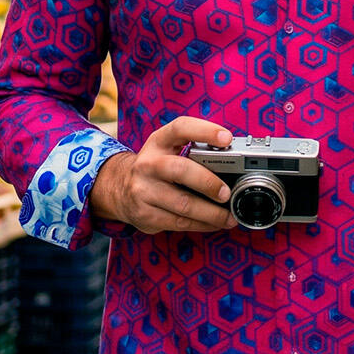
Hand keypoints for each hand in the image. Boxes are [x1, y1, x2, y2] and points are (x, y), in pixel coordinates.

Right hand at [89, 117, 235, 233]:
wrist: (119, 188)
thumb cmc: (156, 167)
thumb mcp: (168, 149)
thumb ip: (194, 150)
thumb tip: (235, 164)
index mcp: (159, 141)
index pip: (181, 128)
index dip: (205, 131)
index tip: (227, 139)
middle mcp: (148, 164)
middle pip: (180, 170)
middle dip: (208, 182)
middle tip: (226, 193)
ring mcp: (144, 190)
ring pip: (182, 204)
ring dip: (211, 213)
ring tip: (229, 217)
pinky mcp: (145, 215)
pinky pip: (179, 223)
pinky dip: (202, 225)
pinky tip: (214, 223)